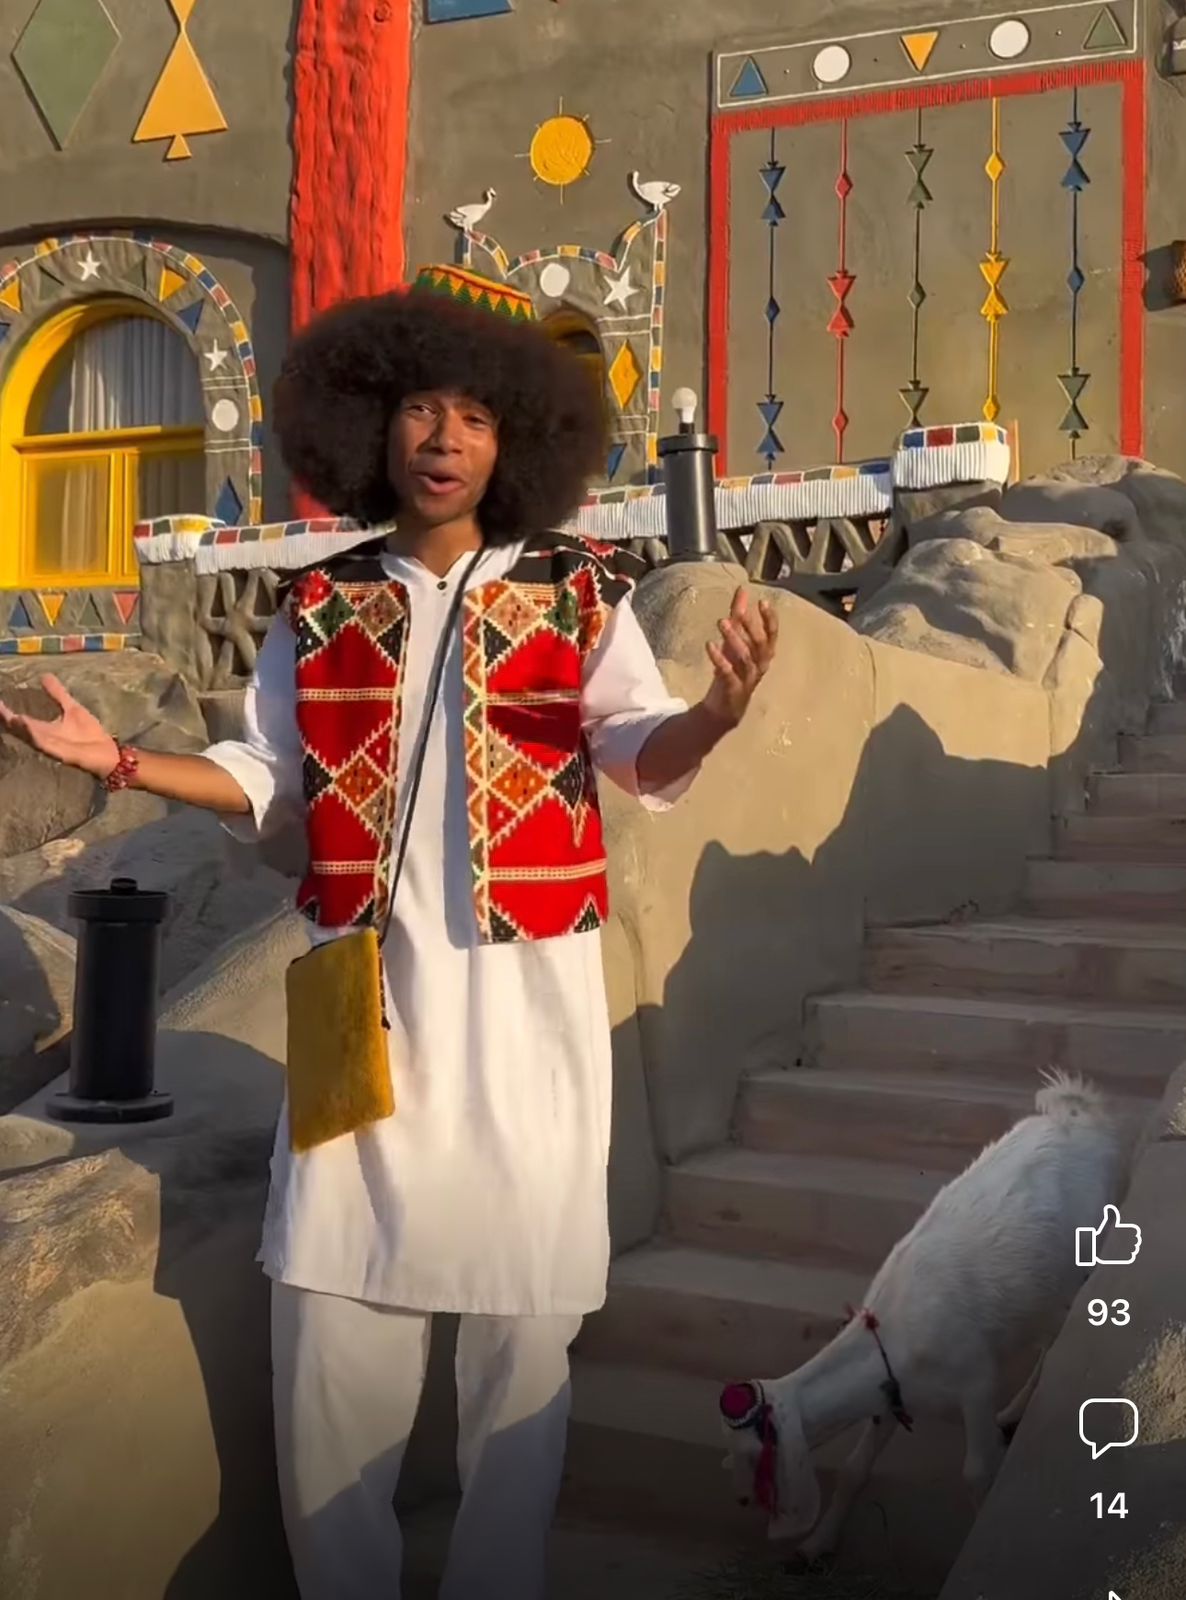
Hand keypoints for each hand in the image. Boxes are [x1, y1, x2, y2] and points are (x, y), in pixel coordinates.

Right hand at [0, 673, 118, 778]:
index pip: (19, 719)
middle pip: (18, 729)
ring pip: (27, 736)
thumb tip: (44, 676)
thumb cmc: (89, 734)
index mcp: (44, 729)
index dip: (5, 711)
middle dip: (5, 718)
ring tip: (5, 714)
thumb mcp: (72, 708)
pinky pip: (42, 743)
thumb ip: (58, 694)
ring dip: (15, 725)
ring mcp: (50, 746)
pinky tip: (23, 722)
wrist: (107, 753)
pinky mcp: (59, 753)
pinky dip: (32, 733)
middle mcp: (42, 738)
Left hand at [702, 587, 777, 729]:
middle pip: (759, 645)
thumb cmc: (734, 670)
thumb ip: (739, 616)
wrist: (725, 707)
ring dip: (734, 639)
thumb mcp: (735, 640)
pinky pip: (728, 673)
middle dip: (750, 627)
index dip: (770, 619)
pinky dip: (719, 659)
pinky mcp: (733, 689)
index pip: (772, 635)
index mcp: (763, 654)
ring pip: (745, 657)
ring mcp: (747, 678)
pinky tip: (710, 645)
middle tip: (738, 612)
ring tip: (721, 622)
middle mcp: (759, 665)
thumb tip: (742, 590)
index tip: (763, 602)